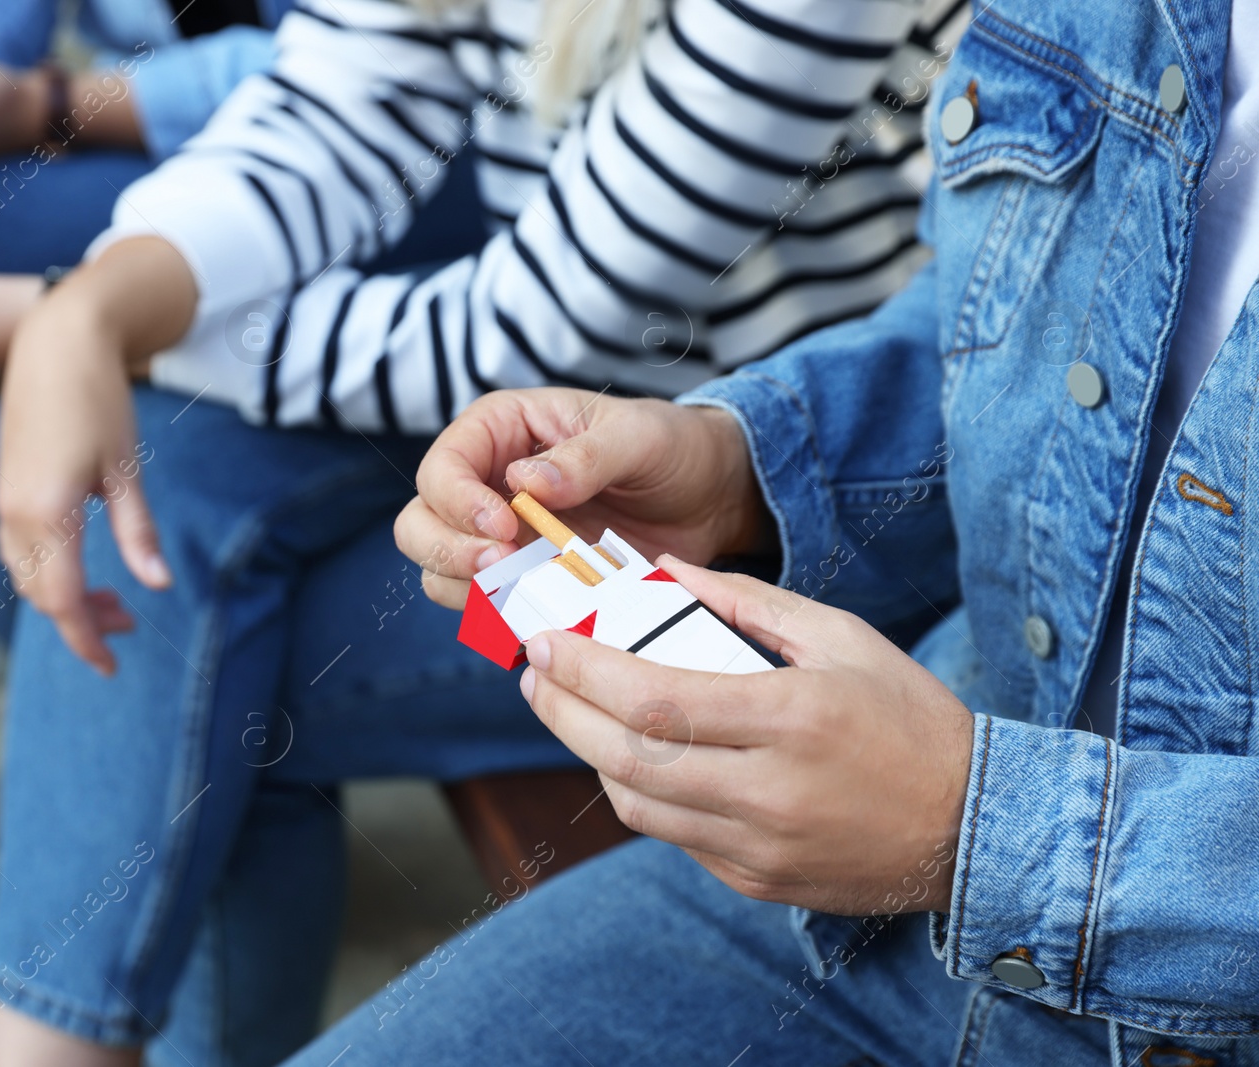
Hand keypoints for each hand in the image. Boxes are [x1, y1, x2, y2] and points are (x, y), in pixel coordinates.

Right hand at [0, 238, 196, 672]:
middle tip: (129, 624)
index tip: (111, 666)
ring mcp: (4, 499)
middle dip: (82, 622)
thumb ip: (138, 532)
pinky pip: (17, 550)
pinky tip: (80, 565)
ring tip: (113, 601)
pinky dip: (46, 572)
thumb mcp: (127, 468)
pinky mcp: (5, 487)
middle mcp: (15, 512)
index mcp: (47, 513)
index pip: (63, 602)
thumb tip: (157, 585)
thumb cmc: (99, 400)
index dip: (87, 641)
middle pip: (43, 595)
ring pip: (25, 575)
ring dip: (63, 598)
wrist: (54, 341)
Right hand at [394, 388, 772, 608]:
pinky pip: (484, 612)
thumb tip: (526, 481)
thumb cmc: (669, 449)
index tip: (503, 526)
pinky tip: (540, 618)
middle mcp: (484, 485)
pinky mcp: (522, 582)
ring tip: (524, 593)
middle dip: (448, 552)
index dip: (456, 502)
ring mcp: (498, 540)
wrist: (708, 500)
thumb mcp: (638, 438)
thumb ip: (585, 457)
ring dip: (470, 593)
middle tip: (500, 568)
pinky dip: (501, 622)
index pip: (440, 468)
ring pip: (440, 574)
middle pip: (419, 526)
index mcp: (500, 431)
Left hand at [519, 557, 973, 915]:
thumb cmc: (907, 717)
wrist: (973, 826)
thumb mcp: (840, 636)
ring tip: (570, 709)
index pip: (656, 698)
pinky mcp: (756, 882)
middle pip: (629, 757)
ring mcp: (759, 847)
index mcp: (792, 718)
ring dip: (591, 754)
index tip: (546, 642)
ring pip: (639, 804)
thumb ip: (745, 602)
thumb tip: (662, 572)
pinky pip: (672, 836)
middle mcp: (769, 791)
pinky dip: (639, 791)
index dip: (585, 673)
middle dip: (563, 712)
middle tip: (534, 675)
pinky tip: (629, 753)